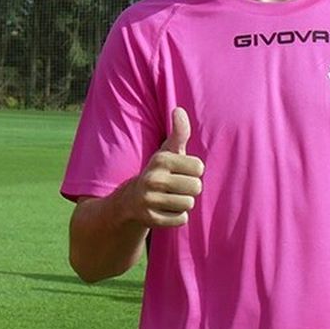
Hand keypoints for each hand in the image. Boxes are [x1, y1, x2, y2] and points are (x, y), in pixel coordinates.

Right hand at [123, 108, 204, 226]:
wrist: (131, 200)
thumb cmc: (159, 172)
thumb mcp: (167, 151)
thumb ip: (179, 132)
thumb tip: (179, 109)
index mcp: (161, 160)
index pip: (198, 168)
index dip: (193, 171)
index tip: (180, 172)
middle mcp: (153, 179)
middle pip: (196, 187)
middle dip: (189, 188)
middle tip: (176, 187)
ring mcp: (150, 200)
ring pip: (189, 204)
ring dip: (183, 203)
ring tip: (170, 198)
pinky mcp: (151, 219)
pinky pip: (181, 219)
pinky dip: (177, 216)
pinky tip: (165, 210)